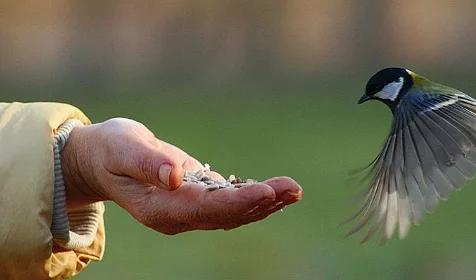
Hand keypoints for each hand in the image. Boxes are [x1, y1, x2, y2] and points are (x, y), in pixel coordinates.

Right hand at [61, 118, 302, 233]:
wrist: (104, 160)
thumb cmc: (111, 151)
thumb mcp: (122, 150)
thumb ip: (147, 164)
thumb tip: (175, 176)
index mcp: (159, 209)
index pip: (205, 208)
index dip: (237, 201)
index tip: (266, 191)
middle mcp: (178, 217)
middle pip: (226, 215)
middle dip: (261, 202)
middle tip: (293, 188)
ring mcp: (189, 212)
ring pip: (233, 213)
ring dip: (265, 203)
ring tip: (294, 190)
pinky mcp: (197, 200)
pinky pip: (230, 204)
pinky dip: (255, 198)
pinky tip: (277, 192)